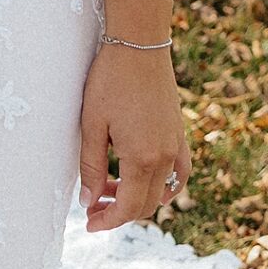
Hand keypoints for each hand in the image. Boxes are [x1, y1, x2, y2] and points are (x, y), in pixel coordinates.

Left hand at [79, 44, 188, 231]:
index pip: (127, 207)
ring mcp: (176, 147)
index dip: (107, 220)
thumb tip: (88, 201)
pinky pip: (179, 174)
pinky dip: (165, 187)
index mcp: (142, 158)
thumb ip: (90, 166)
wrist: (139, 45)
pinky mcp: (180, 135)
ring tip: (108, 188)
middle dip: (118, 211)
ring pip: (160, 191)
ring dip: (136, 197)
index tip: (89, 223)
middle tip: (92, 206)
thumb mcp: (92, 123)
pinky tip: (147, 183)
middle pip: (145, 204)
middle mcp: (165, 158)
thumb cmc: (110, 80)